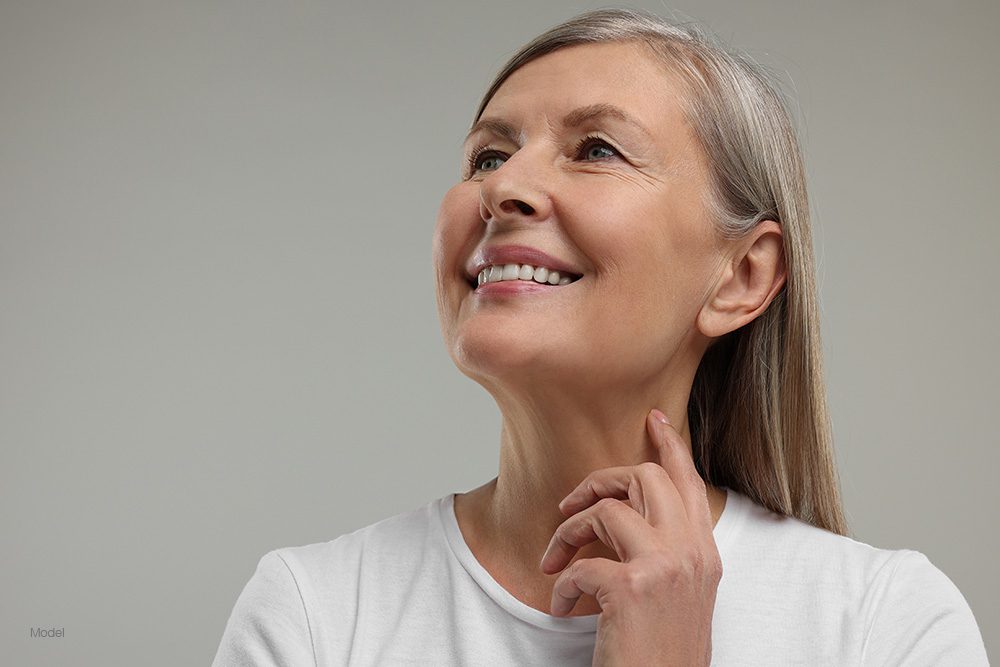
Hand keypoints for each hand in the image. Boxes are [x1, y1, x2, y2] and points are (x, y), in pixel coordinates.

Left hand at [539, 409, 722, 666]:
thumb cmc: (665, 653)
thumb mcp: (681, 596)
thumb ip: (667, 554)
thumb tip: (624, 520)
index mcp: (705, 554)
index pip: (690, 483)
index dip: (671, 446)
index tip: (653, 420)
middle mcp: (691, 554)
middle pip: (645, 478)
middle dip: (598, 482)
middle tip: (569, 506)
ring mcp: (664, 568)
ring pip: (606, 511)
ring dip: (568, 533)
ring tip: (554, 563)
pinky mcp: (631, 590)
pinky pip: (579, 565)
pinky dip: (561, 586)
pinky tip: (563, 608)